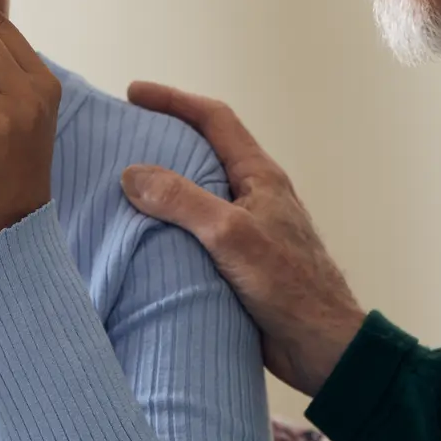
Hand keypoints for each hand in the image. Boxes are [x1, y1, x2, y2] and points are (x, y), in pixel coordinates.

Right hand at [119, 83, 363, 395]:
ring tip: (119, 189)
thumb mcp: (230, 235)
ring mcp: (245, 231)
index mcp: (260, 177)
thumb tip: (133, 174)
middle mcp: (253, 197)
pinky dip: (167, 230)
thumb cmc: (288, 285)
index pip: (215, 121)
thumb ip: (183, 201)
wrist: (320, 345)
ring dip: (163, 188)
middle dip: (164, 140)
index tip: (134, 94)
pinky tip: (139, 241)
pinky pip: (195, 236)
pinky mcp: (236, 266)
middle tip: (121, 138)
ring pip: (197, 197)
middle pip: (204, 154)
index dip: (175, 101)